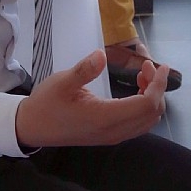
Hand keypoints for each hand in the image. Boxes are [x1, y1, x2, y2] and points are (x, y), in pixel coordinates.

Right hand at [14, 50, 166, 148]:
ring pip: (147, 121)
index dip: (158, 85)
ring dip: (151, 98)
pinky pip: (138, 124)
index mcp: (104, 118)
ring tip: (141, 77)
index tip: (158, 65)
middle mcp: (113, 131)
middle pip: (152, 114)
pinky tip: (134, 90)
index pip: (146, 104)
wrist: (32, 128)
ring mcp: (113, 136)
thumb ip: (84, 70)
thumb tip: (101, 55)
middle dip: (157, 89)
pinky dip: (144, 107)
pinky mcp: (109, 136)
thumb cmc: (46, 103)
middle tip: (146, 67)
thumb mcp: (62, 82)